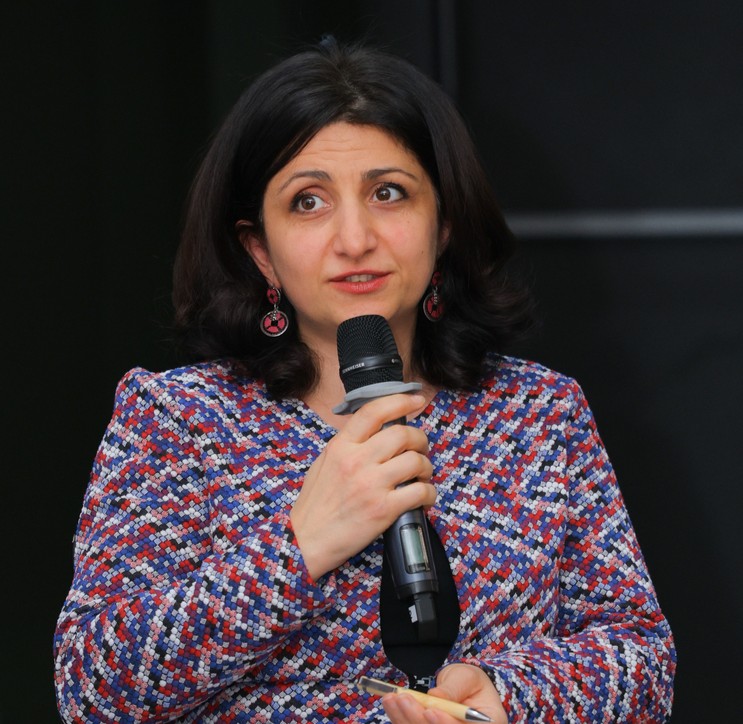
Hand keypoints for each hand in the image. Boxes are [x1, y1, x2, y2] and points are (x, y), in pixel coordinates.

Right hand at [291, 393, 435, 578]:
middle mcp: (357, 461)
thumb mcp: (324, 464)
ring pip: (416, 461)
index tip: (415, 400)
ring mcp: (371, 484)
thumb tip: (374, 433)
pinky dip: (429, 493)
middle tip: (421, 449)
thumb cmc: (314, 506)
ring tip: (422, 475)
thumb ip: (348, 446)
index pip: (374, 411)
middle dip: (420, 439)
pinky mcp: (384, 509)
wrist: (305, 541)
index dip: (400, 400)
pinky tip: (424, 497)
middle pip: (403, 434)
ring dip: (427, 467)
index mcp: (341, 446)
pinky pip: (420, 492)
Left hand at [382, 664, 507, 723]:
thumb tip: (436, 696)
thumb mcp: (467, 677)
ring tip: (391, 698)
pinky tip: (391, 704)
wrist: (460, 689)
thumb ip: (454, 687)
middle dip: (418, 720)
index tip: (430, 711)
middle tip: (403, 699)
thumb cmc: (469, 682)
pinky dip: (399, 719)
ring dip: (404, 719)